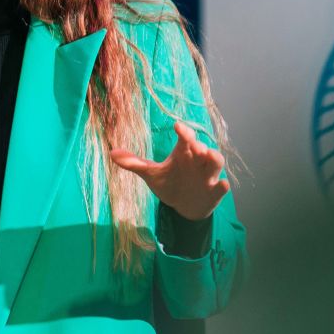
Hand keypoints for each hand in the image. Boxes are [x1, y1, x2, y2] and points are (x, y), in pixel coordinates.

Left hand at [109, 121, 229, 220]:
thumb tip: (112, 153)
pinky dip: (222, 185)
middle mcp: (198, 161)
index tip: (177, 126)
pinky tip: (222, 184)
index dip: (183, 132)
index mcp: (183, 153)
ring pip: (216, 162)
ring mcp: (208, 176)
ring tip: (208, 155)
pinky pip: (221, 187)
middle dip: (199, 146)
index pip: (185, 139)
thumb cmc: (169, 184)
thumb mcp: (151, 174)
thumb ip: (134, 163)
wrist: (183, 206)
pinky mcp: (214, 192)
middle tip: (193, 145)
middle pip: (203, 148)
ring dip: (214, 158)